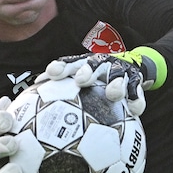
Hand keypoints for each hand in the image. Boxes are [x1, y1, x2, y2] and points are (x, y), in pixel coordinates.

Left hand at [40, 49, 160, 116]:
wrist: (132, 66)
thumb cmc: (99, 79)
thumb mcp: (84, 80)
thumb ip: (64, 92)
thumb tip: (36, 106)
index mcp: (85, 64)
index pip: (71, 63)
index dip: (61, 67)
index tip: (52, 74)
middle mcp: (102, 63)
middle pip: (93, 65)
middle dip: (87, 71)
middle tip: (81, 80)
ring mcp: (120, 70)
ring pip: (118, 76)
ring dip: (115, 84)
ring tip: (113, 94)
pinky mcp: (136, 80)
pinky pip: (136, 91)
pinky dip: (136, 100)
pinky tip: (136, 110)